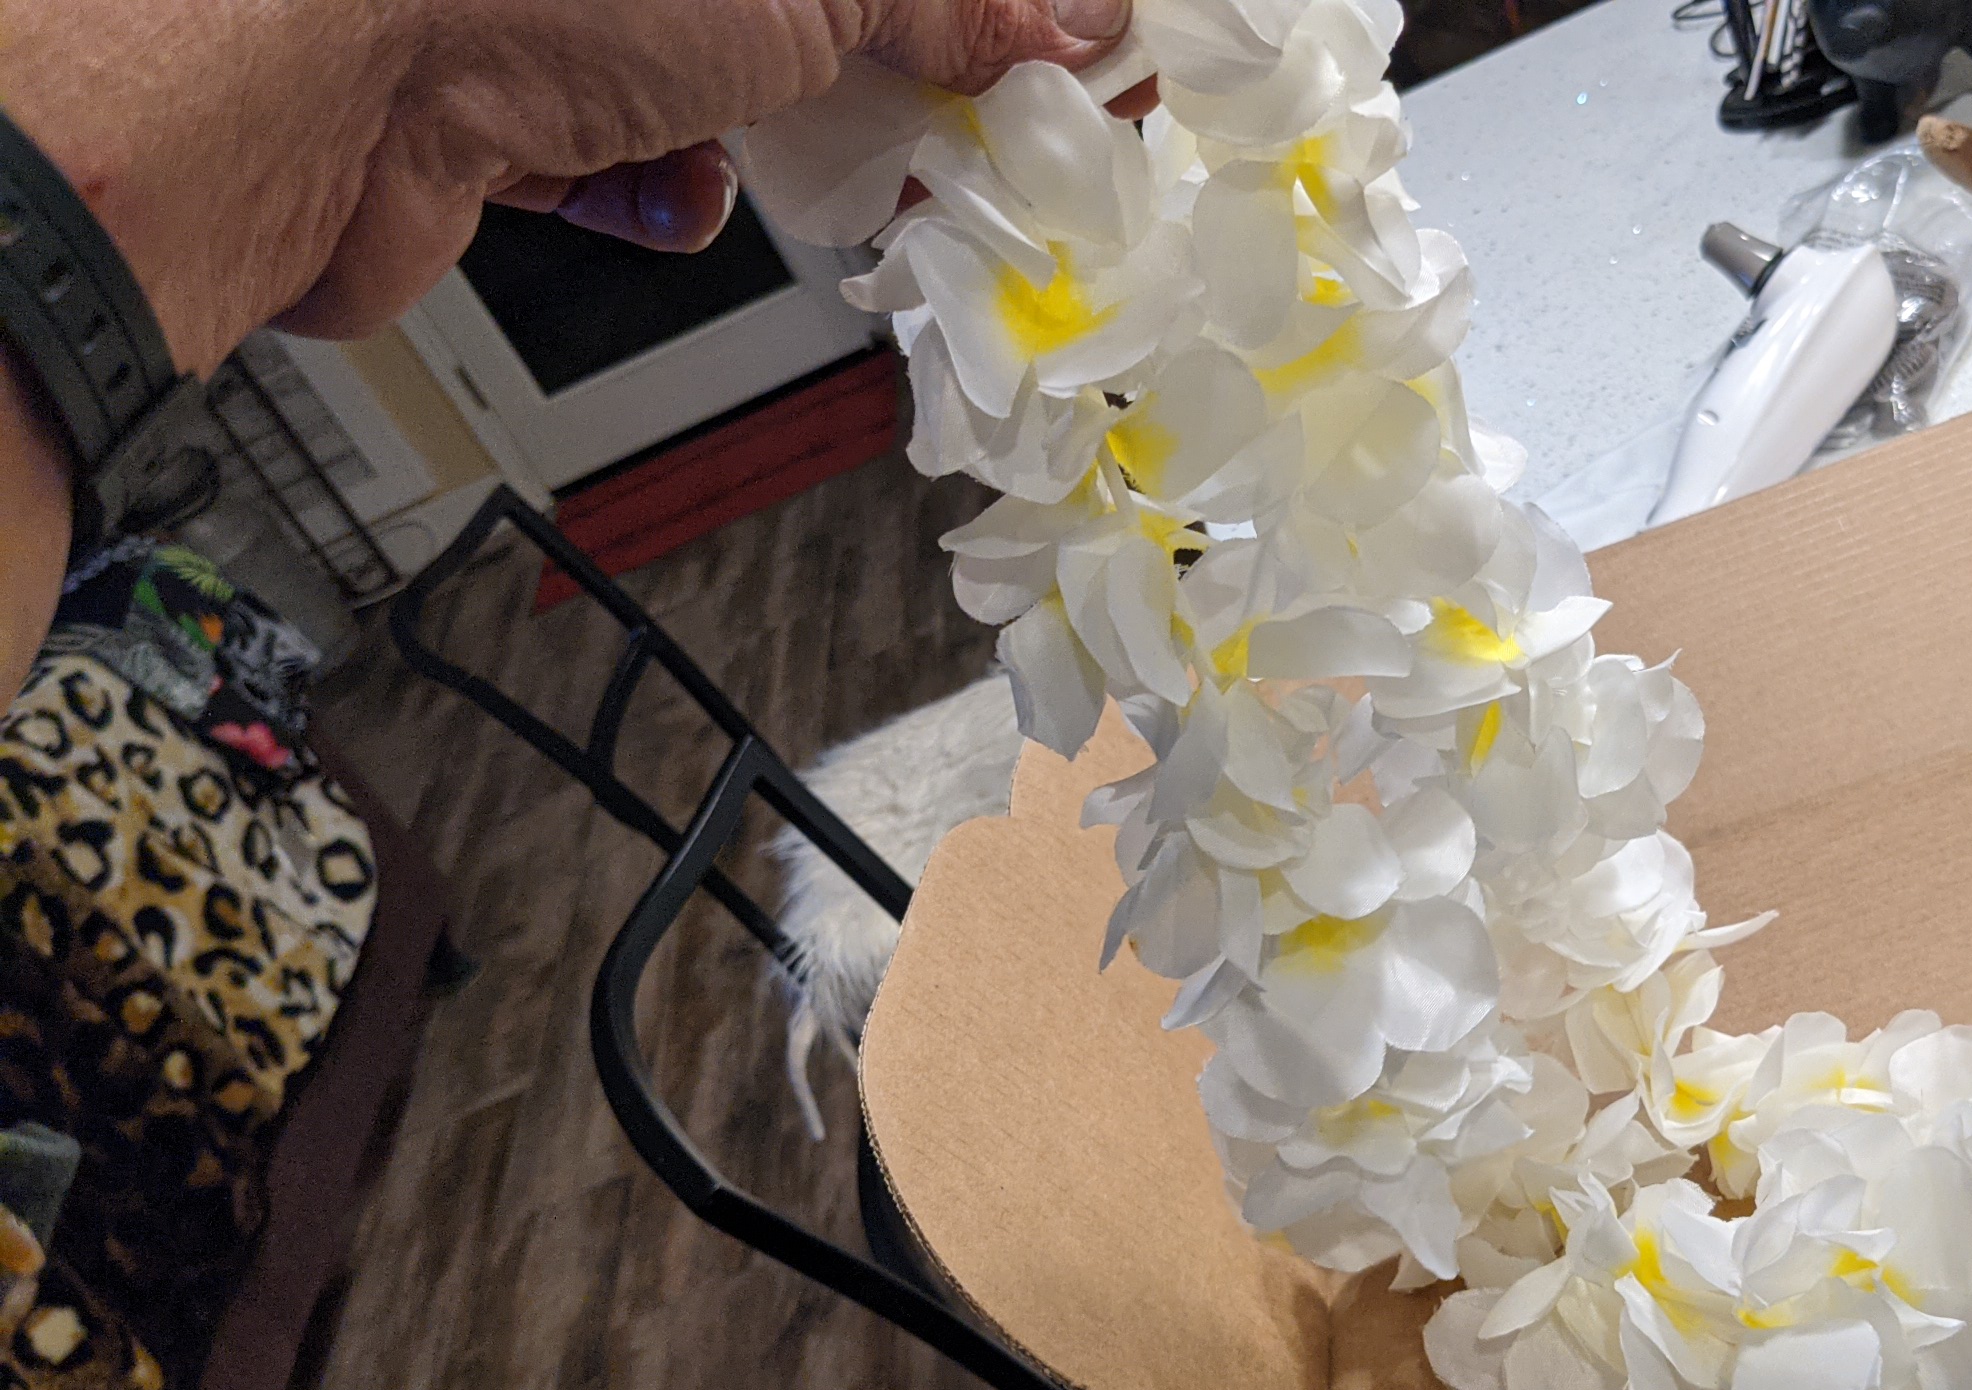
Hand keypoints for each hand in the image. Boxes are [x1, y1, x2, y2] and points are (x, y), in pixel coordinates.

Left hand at [0, 0, 1136, 373]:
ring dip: (754, 139)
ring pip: (714, 87)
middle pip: (800, 10)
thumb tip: (1067, 17)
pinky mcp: (494, 113)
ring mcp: (551, 13)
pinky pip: (621, 165)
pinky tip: (644, 187)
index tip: (1062, 47)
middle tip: (948, 127)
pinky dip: (651, 192)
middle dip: (867, 68)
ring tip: (747, 149)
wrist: (308, 83)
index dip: (971, 5)